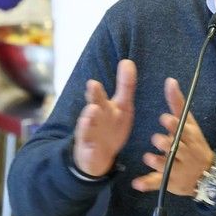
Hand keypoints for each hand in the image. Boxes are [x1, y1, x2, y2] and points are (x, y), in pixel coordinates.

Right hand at [73, 59, 136, 175]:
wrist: (98, 154)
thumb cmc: (111, 125)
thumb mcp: (122, 106)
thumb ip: (125, 85)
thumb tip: (128, 61)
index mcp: (104, 107)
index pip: (101, 96)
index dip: (97, 90)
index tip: (93, 82)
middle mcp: (95, 118)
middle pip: (93, 106)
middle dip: (93, 97)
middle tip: (92, 86)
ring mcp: (90, 133)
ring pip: (87, 126)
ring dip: (89, 119)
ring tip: (91, 110)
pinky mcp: (88, 150)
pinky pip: (87, 148)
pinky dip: (88, 145)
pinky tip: (89, 143)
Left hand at [133, 76, 213, 194]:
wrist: (207, 174)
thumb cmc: (195, 144)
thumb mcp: (190, 124)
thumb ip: (178, 103)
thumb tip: (170, 80)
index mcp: (189, 137)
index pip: (181, 129)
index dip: (173, 125)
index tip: (164, 119)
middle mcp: (184, 153)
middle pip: (174, 147)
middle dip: (165, 143)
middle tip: (158, 139)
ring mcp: (177, 169)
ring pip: (165, 165)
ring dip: (156, 161)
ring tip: (149, 157)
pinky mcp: (169, 182)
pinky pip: (157, 183)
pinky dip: (147, 184)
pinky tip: (136, 183)